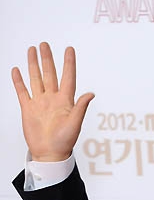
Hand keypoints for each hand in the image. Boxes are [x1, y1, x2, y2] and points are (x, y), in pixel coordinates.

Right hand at [12, 42, 94, 161]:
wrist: (49, 154)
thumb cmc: (64, 142)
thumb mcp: (75, 124)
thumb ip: (81, 107)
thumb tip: (91, 94)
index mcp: (65, 101)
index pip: (68, 77)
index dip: (68, 63)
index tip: (69, 49)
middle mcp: (52, 99)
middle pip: (49, 74)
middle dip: (47, 58)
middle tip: (45, 44)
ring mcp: (39, 103)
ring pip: (36, 78)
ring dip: (34, 65)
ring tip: (32, 50)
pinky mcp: (28, 109)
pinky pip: (23, 91)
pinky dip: (19, 81)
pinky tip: (17, 70)